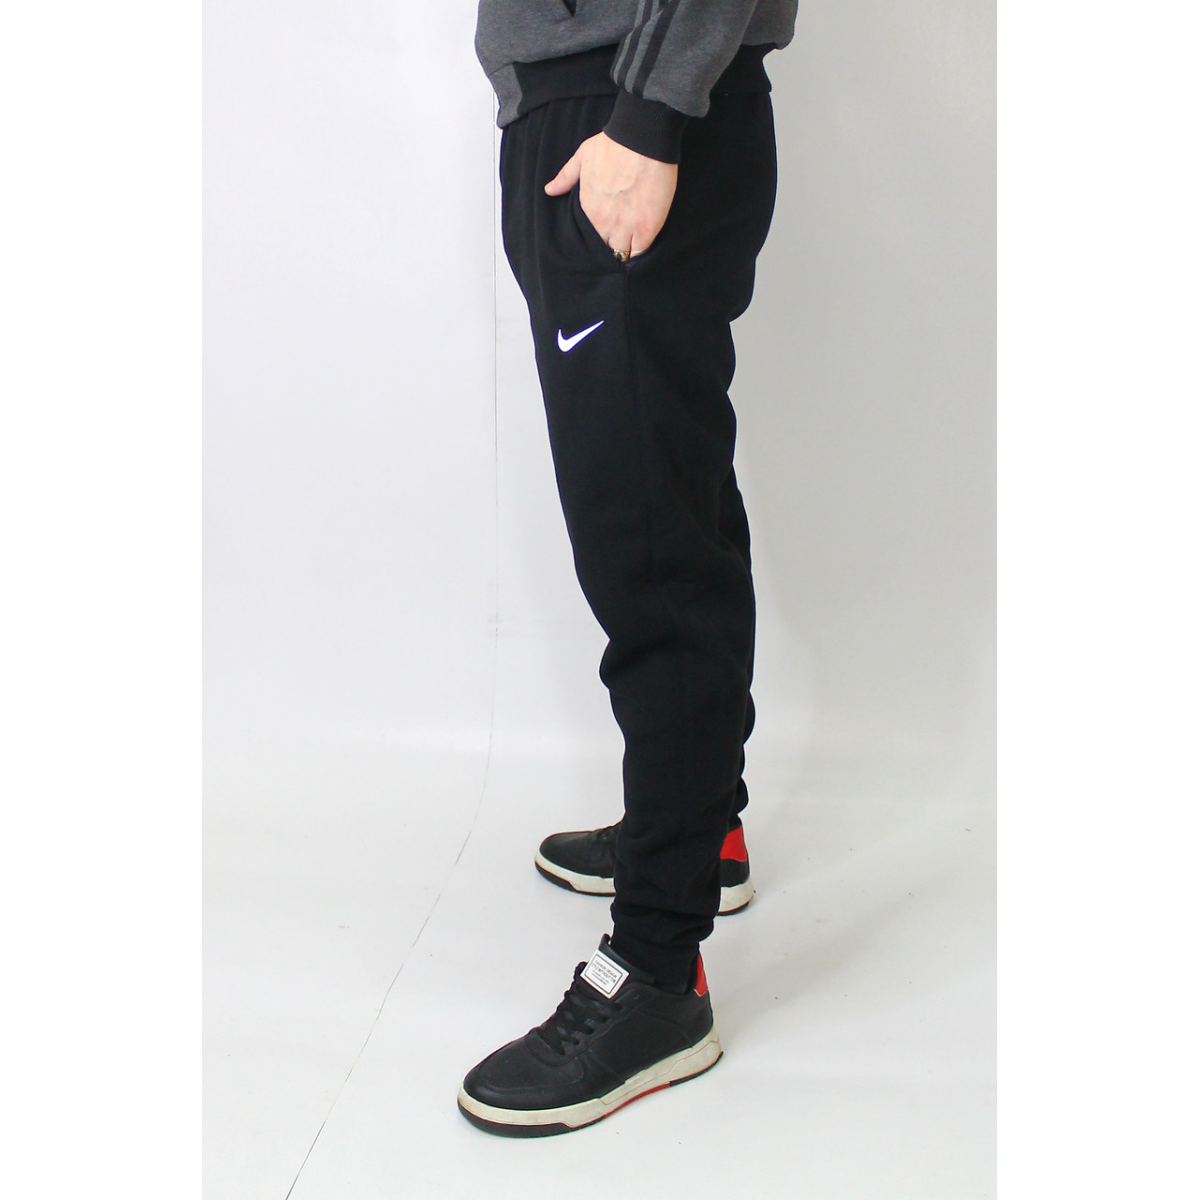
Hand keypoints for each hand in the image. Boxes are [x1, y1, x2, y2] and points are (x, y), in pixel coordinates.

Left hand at [544, 132, 677, 258]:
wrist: (641, 139)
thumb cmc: (612, 144)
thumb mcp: (582, 156)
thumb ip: (566, 177)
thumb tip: (550, 190)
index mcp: (588, 209)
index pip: (589, 238)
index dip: (599, 236)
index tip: (606, 231)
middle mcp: (604, 223)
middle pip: (605, 249)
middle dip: (611, 245)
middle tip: (621, 238)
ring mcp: (625, 228)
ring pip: (621, 254)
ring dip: (626, 249)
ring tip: (633, 240)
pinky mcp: (646, 228)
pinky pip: (640, 251)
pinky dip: (641, 249)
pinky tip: (644, 240)